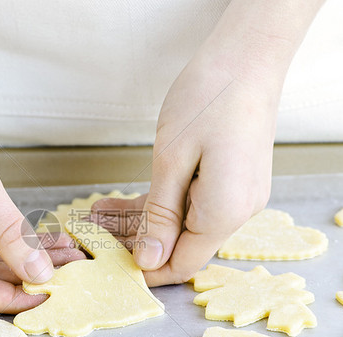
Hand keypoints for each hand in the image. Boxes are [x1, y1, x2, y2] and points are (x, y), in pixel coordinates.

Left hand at [92, 51, 277, 285]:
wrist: (247, 58)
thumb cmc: (209, 98)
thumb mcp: (172, 160)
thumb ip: (161, 216)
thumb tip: (150, 260)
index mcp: (224, 212)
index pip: (182, 264)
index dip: (147, 272)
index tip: (111, 266)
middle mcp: (236, 212)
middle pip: (180, 246)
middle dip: (135, 243)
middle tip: (94, 234)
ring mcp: (235, 197)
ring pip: (181, 225)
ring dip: (140, 222)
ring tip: (98, 215)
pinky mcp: (229, 183)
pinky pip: (189, 205)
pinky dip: (158, 205)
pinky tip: (121, 201)